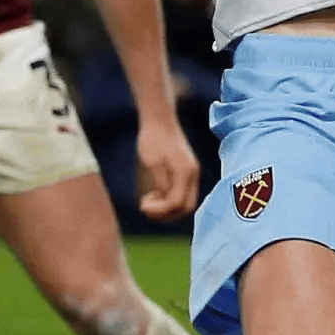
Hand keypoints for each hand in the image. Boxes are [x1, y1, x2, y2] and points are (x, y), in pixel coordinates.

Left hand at [133, 104, 200, 221]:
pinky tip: (153, 194)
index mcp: (185, 172)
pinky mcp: (186, 172)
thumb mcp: (151, 162)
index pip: (177, 203)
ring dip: (166, 208)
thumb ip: (160, 182)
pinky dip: (168, 200)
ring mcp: (190, 174)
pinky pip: (181, 194)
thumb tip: (164, 201)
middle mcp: (192, 175)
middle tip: (145, 208)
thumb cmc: (153, 139)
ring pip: (184, 203)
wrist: (159, 120)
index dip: (160, 210)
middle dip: (165, 214)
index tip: (142, 205)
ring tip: (147, 201)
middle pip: (185, 207)